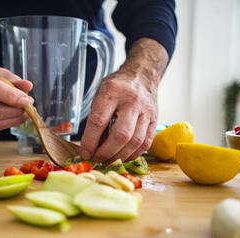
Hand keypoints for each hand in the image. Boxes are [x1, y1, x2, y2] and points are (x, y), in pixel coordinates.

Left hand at [79, 38, 167, 162]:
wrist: (142, 75)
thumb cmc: (117, 87)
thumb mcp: (100, 94)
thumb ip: (95, 118)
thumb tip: (91, 146)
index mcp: (112, 91)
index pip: (99, 121)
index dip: (90, 141)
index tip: (84, 153)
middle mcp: (131, 101)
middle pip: (121, 135)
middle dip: (106, 152)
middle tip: (97, 159)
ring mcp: (146, 111)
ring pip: (135, 142)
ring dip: (119, 156)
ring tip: (108, 161)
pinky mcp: (155, 120)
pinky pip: (146, 143)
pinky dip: (133, 154)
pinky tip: (122, 156)